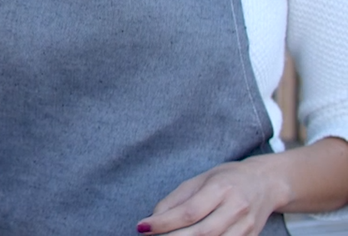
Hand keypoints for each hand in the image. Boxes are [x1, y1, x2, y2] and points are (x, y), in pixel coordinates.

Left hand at [139, 158, 285, 235]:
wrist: (267, 183)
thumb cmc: (228, 179)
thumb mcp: (200, 179)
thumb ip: (177, 199)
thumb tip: (154, 218)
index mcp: (221, 189)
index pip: (189, 211)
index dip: (163, 222)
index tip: (142, 227)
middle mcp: (236, 209)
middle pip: (202, 232)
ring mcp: (246, 227)